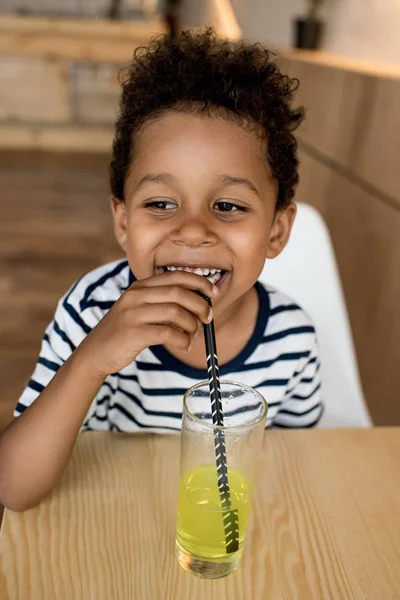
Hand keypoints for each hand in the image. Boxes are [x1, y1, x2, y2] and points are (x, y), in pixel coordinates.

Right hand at [80, 270, 217, 376]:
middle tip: (208, 318)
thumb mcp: (139, 310)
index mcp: (140, 286)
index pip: (176, 276)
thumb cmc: (124, 332)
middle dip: (200, 305)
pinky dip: (182, 340)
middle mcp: (136, 296)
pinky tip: (184, 345)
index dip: (199, 282)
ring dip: (192, 325)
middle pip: (179, 293)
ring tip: (193, 336)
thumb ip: (162, 303)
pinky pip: (168, 333)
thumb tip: (199, 305)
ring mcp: (133, 313)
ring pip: (176, 312)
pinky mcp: (133, 333)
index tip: (214, 292)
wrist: (95, 352)